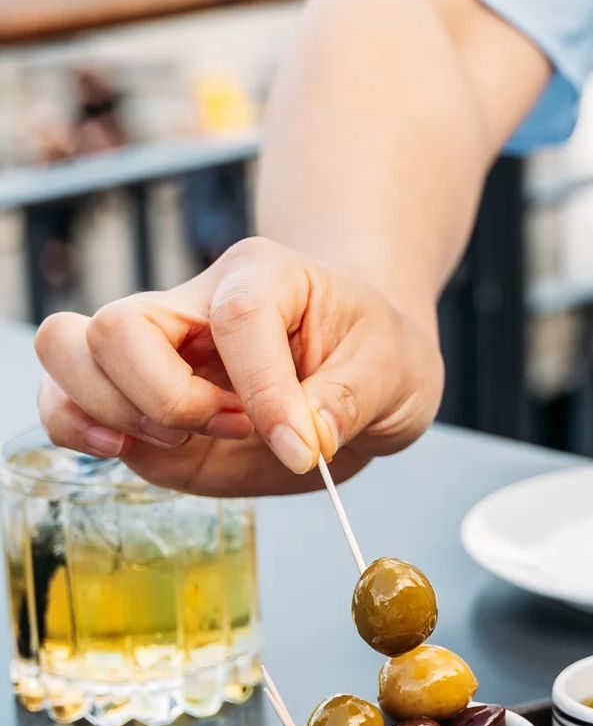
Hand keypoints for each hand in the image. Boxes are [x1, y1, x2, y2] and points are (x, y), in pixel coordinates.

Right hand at [35, 237, 443, 494]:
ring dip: (118, 413)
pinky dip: (77, 429)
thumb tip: (303, 440)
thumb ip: (349, 401)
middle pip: (118, 328)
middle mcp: (193, 305)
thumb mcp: (396, 372)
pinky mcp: (140, 402)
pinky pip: (64, 400)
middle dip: (169, 401)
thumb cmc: (377, 353)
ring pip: (69, 352)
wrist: (366, 368)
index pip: (236, 319)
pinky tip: (126, 448)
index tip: (304, 447)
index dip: (263, 391)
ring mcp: (157, 353)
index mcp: (263, 276)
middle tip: (234, 428)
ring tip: (187, 439)